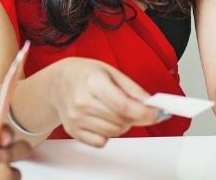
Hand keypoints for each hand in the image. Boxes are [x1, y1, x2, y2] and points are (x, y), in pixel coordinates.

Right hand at [48, 58, 164, 147]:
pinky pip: (100, 142)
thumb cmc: (84, 75)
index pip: (123, 105)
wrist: (58, 83)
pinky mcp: (73, 131)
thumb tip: (151, 104)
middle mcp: (82, 101)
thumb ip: (132, 88)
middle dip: (134, 116)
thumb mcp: (110, 71)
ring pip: (114, 133)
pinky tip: (102, 119)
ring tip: (114, 110)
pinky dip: (107, 134)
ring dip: (122, 125)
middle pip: (121, 120)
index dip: (144, 113)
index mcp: (93, 82)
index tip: (157, 114)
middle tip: (132, 107)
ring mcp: (76, 118)